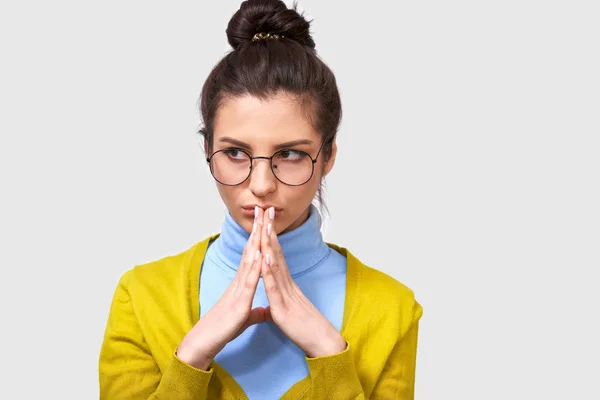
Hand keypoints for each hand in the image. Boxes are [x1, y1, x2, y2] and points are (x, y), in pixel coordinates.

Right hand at [177, 207, 265, 369]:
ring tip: (263, 222)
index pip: (253, 255)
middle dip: (259, 229)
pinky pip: (248, 281)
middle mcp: (239, 280)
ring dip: (257, 241)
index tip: (267, 221)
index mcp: (243, 283)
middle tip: (265, 208)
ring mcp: (238, 289)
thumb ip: (255, 312)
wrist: (206, 341)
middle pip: (251, 250)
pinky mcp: (239, 301)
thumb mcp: (245, 319)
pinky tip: (260, 253)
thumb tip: (264, 311)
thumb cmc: (224, 329)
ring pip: (249, 260)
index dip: (261, 237)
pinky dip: (255, 267)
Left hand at [260, 207, 346, 357]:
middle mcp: (286, 283)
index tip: (263, 219)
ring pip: (275, 264)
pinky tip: (264, 257)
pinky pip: (275, 285)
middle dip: (269, 230)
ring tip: (263, 225)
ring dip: (268, 243)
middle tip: (265, 209)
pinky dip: (269, 270)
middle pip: (276, 252)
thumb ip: (278, 304)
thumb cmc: (304, 328)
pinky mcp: (283, 306)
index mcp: (285, 284)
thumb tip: (270, 303)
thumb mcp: (286, 313)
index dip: (268, 236)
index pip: (275, 255)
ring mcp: (285, 292)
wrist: (321, 342)